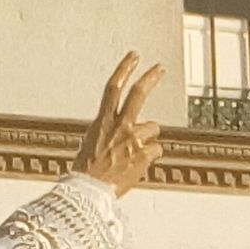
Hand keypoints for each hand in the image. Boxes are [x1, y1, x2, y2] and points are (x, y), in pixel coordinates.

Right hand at [75, 52, 165, 195]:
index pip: (113, 87)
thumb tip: (128, 125)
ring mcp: (133, 140)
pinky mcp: (144, 156)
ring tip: (132, 155)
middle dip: (150, 77)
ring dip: (148, 139)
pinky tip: (136, 166)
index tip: (134, 56)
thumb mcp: (92, 142)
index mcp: (102, 121)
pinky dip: (150, 157)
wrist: (89, 192)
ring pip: (153, 129)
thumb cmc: (89, 170)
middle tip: (160, 67)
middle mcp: (118, 126)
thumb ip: (110, 129)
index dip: (124, 69)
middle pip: (137, 94)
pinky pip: (156, 151)